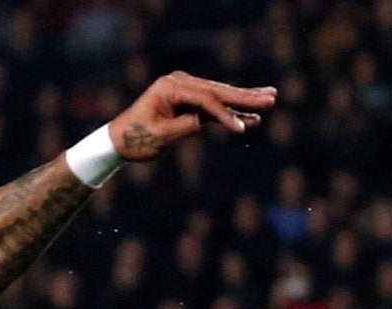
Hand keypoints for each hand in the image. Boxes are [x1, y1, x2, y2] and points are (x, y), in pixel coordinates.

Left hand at [109, 72, 276, 161]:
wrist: (119, 141)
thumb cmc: (135, 139)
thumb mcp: (159, 137)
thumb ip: (183, 127)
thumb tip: (204, 121)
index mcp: (170, 87)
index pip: (205, 99)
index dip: (225, 114)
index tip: (241, 128)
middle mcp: (179, 83)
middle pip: (218, 91)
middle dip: (245, 97)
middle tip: (272, 97)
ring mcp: (185, 91)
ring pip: (219, 96)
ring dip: (244, 100)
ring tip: (270, 98)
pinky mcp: (189, 103)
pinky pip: (213, 107)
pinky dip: (230, 113)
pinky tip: (251, 117)